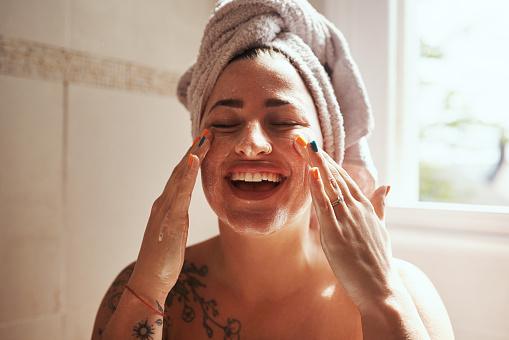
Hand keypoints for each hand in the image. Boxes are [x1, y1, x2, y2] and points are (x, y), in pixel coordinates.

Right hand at [127, 131, 212, 297]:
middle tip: (206, 133)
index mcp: (166, 207)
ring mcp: (165, 209)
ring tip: (203, 138)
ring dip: (192, 155)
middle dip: (193, 151)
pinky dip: (187, 173)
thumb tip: (180, 214)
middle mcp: (164, 203)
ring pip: (179, 176)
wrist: (149, 280)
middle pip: (180, 171)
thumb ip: (176, 221)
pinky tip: (194, 159)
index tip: (203, 144)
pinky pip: (180, 192)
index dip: (191, 160)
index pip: (180, 177)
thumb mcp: (173, 235)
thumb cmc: (162, 261)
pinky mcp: (171, 218)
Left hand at [294, 137, 395, 308]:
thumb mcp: (382, 229)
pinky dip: (318, 188)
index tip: (315, 146)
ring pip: (329, 186)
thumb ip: (381, 206)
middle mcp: (357, 209)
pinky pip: (325, 207)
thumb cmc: (379, 261)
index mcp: (365, 208)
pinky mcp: (337, 235)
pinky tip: (310, 172)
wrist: (382, 289)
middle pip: (335, 176)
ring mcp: (347, 221)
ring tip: (304, 144)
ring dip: (316, 164)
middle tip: (303, 136)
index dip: (328, 161)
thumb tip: (387, 185)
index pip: (344, 178)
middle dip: (318, 155)